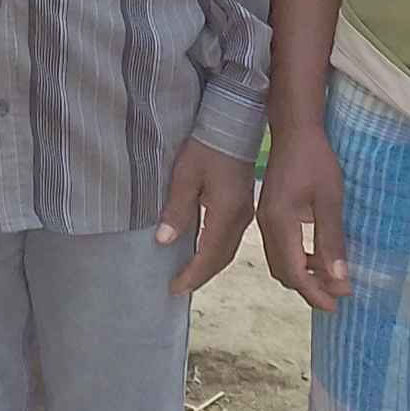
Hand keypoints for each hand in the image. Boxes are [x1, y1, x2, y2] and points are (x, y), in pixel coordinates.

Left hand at [152, 139, 257, 296]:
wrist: (232, 122)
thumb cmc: (207, 146)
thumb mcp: (185, 176)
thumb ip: (176, 211)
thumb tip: (164, 241)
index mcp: (226, 214)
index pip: (208, 256)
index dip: (191, 275)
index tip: (174, 288)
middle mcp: (240, 218)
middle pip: (221, 258)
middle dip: (200, 275)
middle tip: (179, 287)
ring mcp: (245, 212)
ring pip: (227, 250)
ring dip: (208, 264)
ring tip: (189, 273)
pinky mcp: (244, 204)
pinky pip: (230, 237)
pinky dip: (215, 250)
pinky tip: (202, 249)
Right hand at [258, 128, 347, 312]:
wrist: (294, 130)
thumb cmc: (315, 160)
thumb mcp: (330, 199)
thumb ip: (332, 240)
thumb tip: (339, 279)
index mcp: (280, 224)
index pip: (295, 272)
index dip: (315, 293)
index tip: (336, 304)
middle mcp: (267, 226)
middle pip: (284, 272)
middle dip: (309, 288)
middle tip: (337, 295)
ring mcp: (265, 220)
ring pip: (280, 261)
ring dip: (304, 274)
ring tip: (331, 278)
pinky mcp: (269, 214)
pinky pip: (280, 247)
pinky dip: (298, 259)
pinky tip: (318, 255)